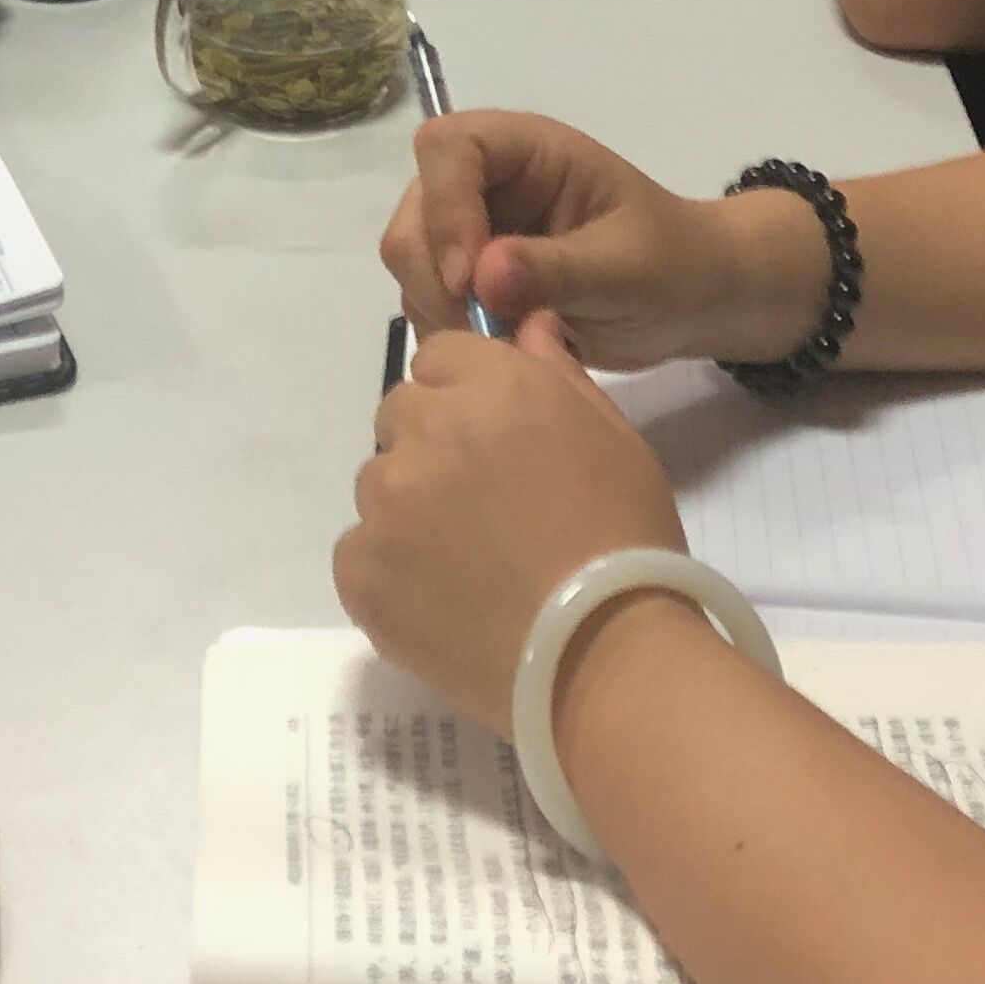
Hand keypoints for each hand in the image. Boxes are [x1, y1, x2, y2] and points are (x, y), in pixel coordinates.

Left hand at [334, 318, 687, 727]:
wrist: (606, 658)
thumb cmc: (626, 542)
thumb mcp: (614, 439)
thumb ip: (556, 372)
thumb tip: (523, 325)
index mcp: (493, 386)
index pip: (440, 358)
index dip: (466, 397)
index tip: (496, 443)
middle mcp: (427, 430)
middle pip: (401, 416)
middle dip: (432, 448)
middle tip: (483, 509)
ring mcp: (385, 503)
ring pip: (378, 485)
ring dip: (409, 510)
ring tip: (468, 566)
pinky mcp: (361, 571)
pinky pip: (358, 553)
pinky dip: (389, 573)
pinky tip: (442, 602)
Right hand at [384, 111, 828, 368]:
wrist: (692, 301)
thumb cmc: (671, 264)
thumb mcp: (626, 267)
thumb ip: (556, 268)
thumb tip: (484, 277)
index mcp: (526, 150)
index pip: (448, 148)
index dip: (446, 208)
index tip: (471, 280)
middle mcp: (487, 182)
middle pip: (416, 212)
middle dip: (439, 276)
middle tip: (488, 331)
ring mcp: (473, 230)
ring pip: (414, 264)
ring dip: (445, 313)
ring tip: (510, 346)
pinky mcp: (471, 279)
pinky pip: (430, 304)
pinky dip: (454, 335)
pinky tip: (505, 354)